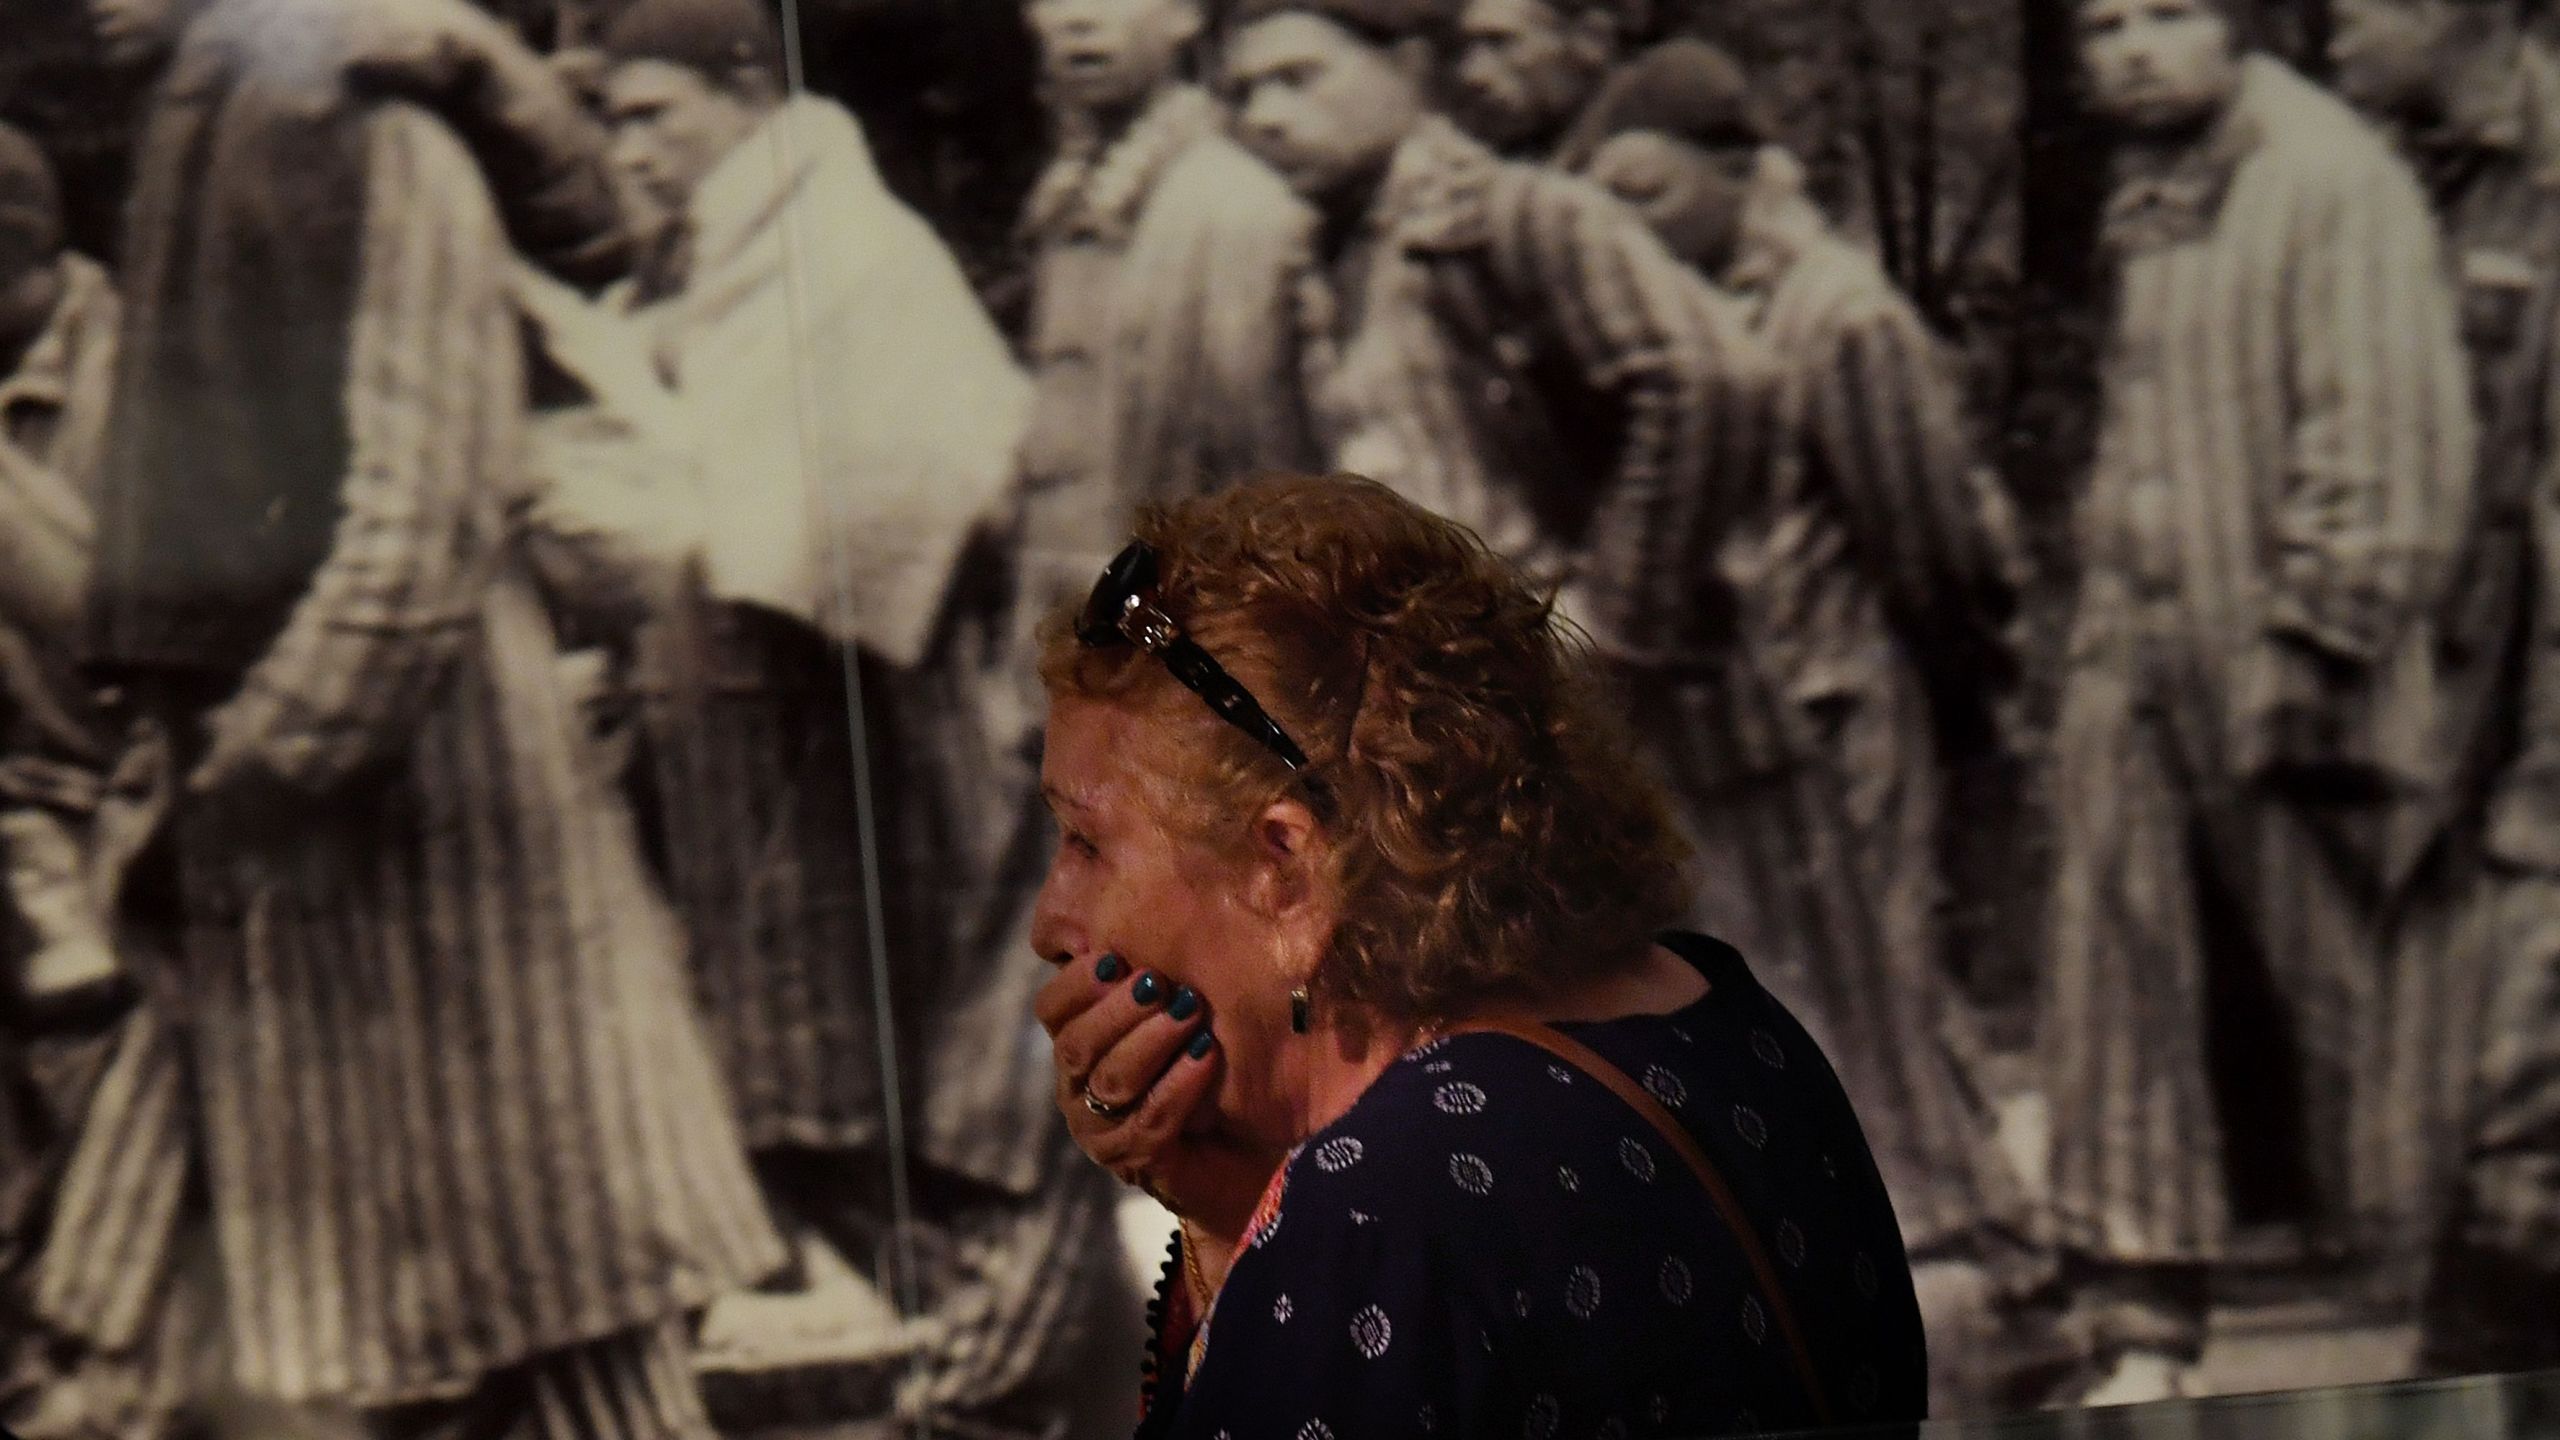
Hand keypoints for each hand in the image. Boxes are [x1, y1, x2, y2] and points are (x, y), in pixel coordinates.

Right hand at [1036, 953, 1277, 1239]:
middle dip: (1118, 1011)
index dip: (1077, 982)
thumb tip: (1139, 898)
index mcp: (1077, 1042)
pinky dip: (1178, 1084)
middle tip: (1160, 982)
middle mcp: (1079, 1086)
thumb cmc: (1205, 1059)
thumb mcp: (1175, 1005)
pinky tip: (1205, 1056)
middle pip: (1078, 1045)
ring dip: (1151, 1042)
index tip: (1114, 957)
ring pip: (1111, 1081)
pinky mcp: (1136, 1161)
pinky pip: (1151, 1121)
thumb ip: (1152, 968)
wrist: (1245, 1144)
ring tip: (1190, 1012)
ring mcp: (1102, 1129)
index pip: (1052, 1009)